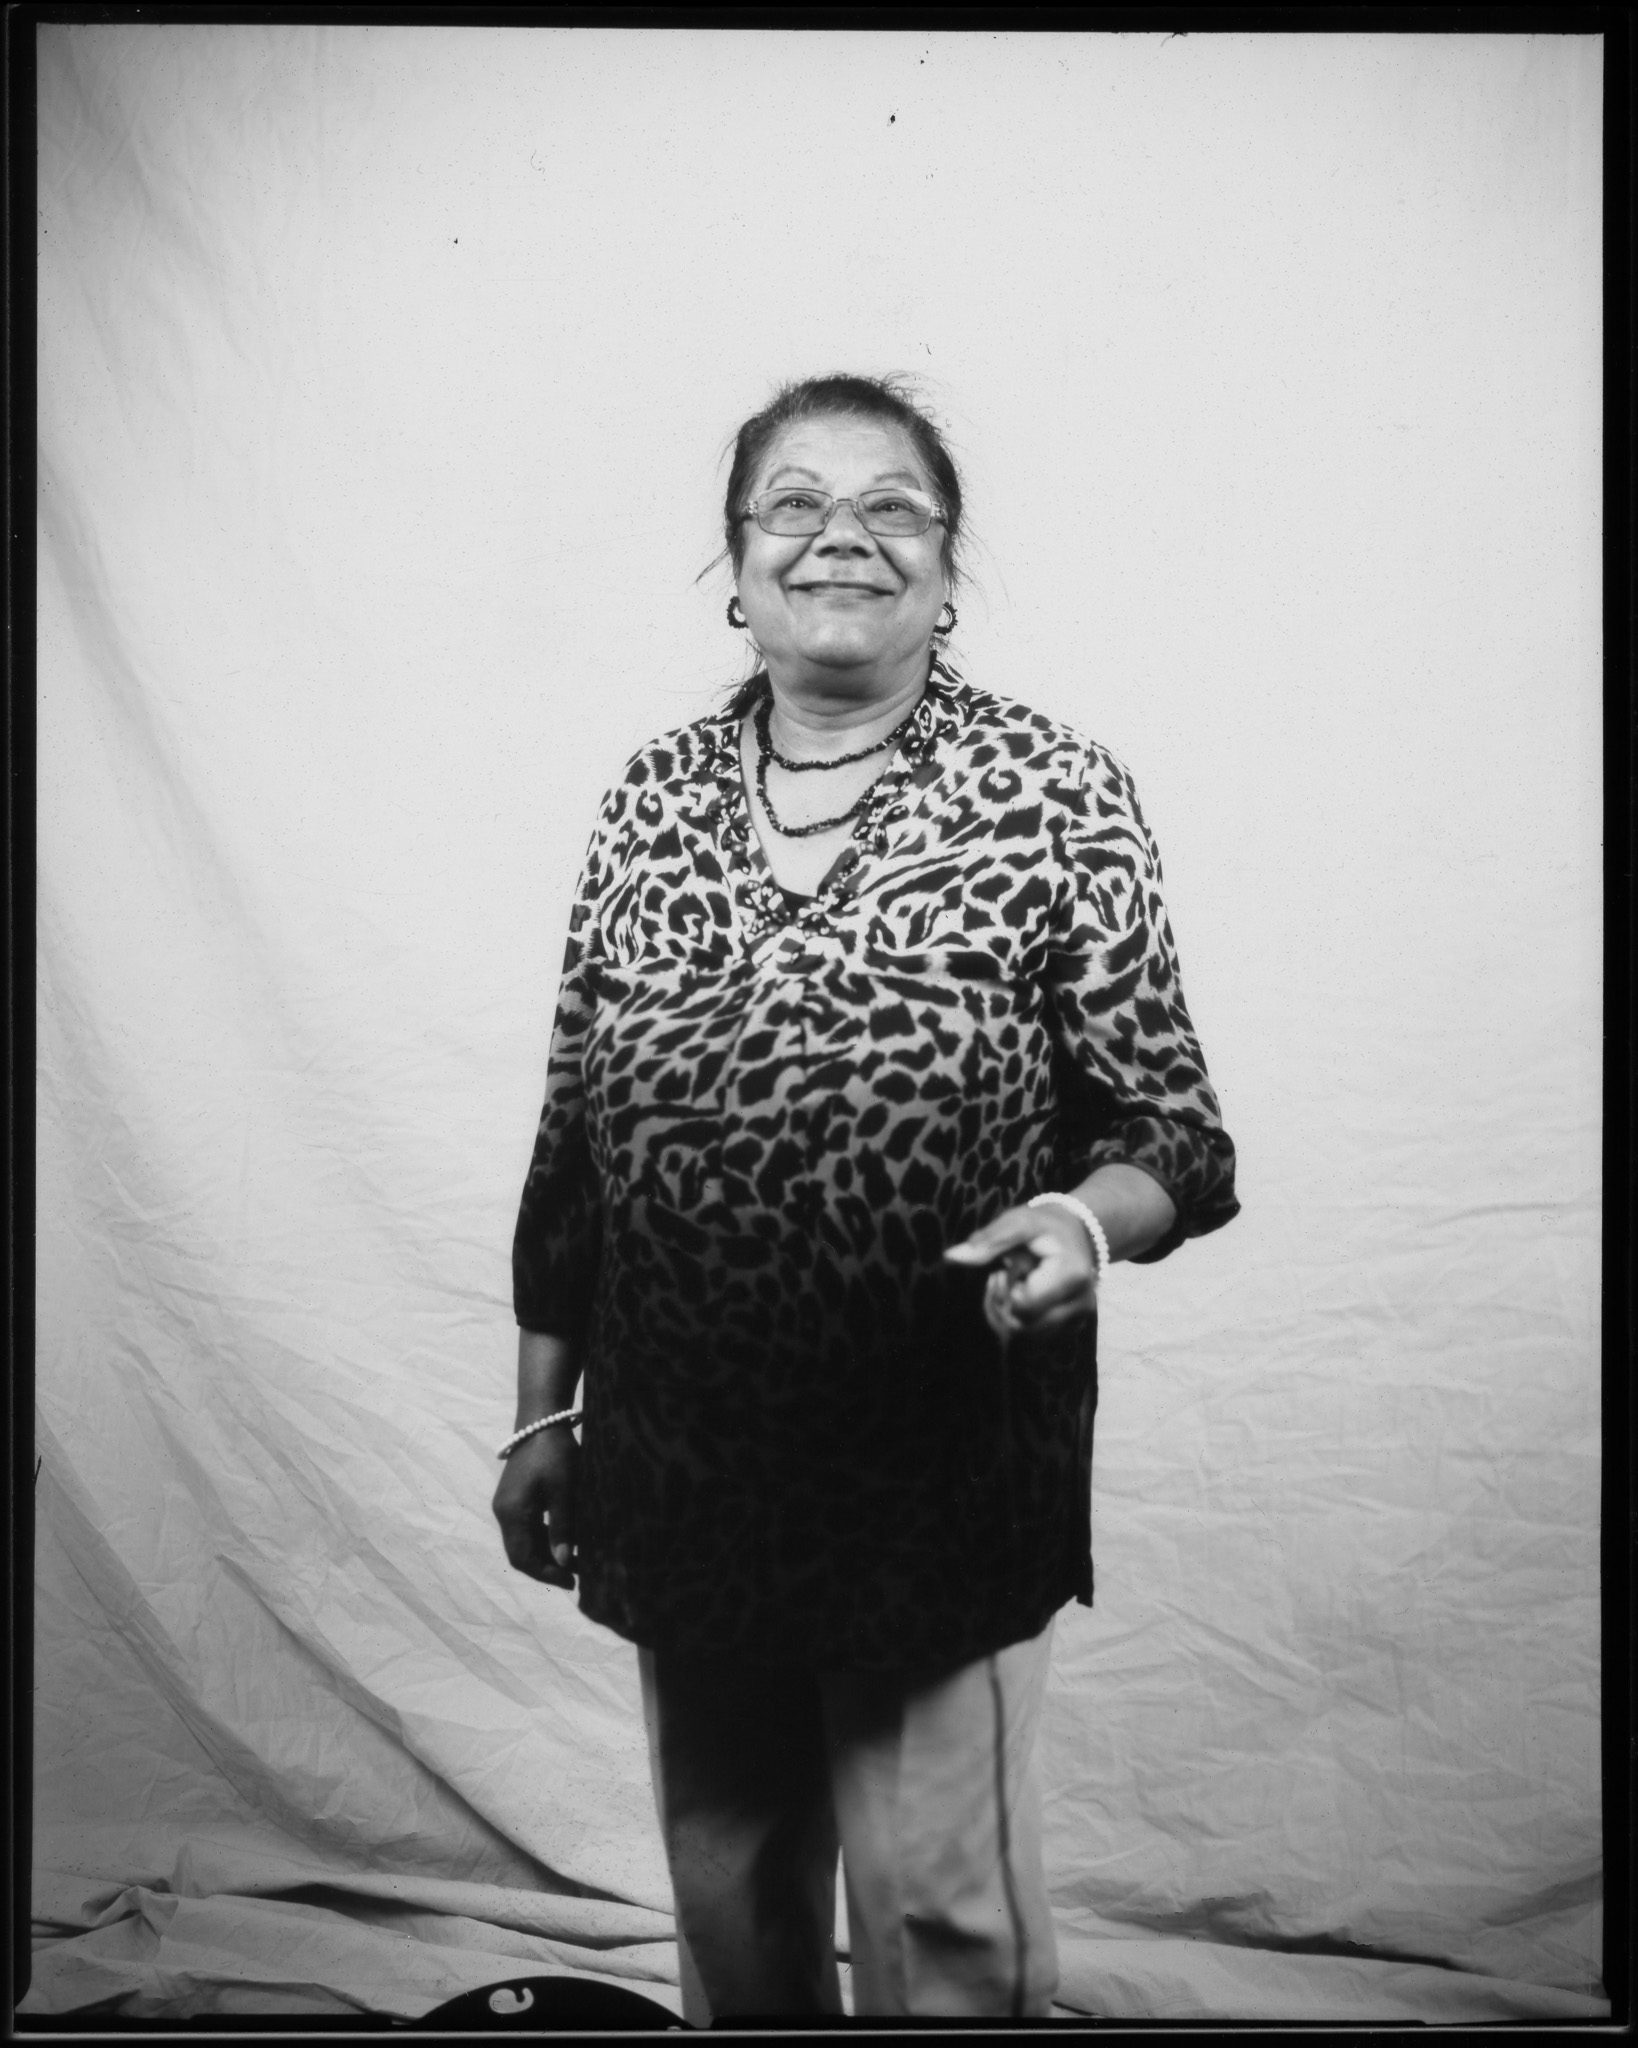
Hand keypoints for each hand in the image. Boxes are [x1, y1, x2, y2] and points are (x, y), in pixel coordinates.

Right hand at [492, 1426, 578, 1588]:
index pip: (523, 1558)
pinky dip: (541, 1539)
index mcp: (512, 1513)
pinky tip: (562, 1539)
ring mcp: (506, 1504)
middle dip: (545, 1567)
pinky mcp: (513, 1496)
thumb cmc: (555, 1453)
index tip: (571, 1582)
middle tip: (575, 1576)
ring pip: (522, 1541)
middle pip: (520, 1553)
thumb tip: (564, 1562)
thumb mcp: (565, 1490)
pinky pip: (524, 1527)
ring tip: (574, 1561)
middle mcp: (503, 1512)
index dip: (546, 1573)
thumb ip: (563, 1527)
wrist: (541, 1419)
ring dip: (544, 1554)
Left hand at [944, 1206, 1099, 1338]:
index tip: (1003, 1272)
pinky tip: (1017, 1305)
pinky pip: (1035, 1345)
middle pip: (1024, 1328)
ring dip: (1006, 1320)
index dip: (1005, 1292)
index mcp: (1072, 1275)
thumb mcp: (1018, 1222)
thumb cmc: (1044, 1227)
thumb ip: (988, 1241)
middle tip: (1000, 1280)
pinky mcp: (1070, 1331)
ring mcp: (1078, 1320)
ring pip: (1027, 1341)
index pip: (1025, 1305)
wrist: (1076, 1234)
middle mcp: (1081, 1303)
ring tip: (1008, 1291)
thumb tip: (950, 1257)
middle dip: (1001, 1307)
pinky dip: (1017, 1329)